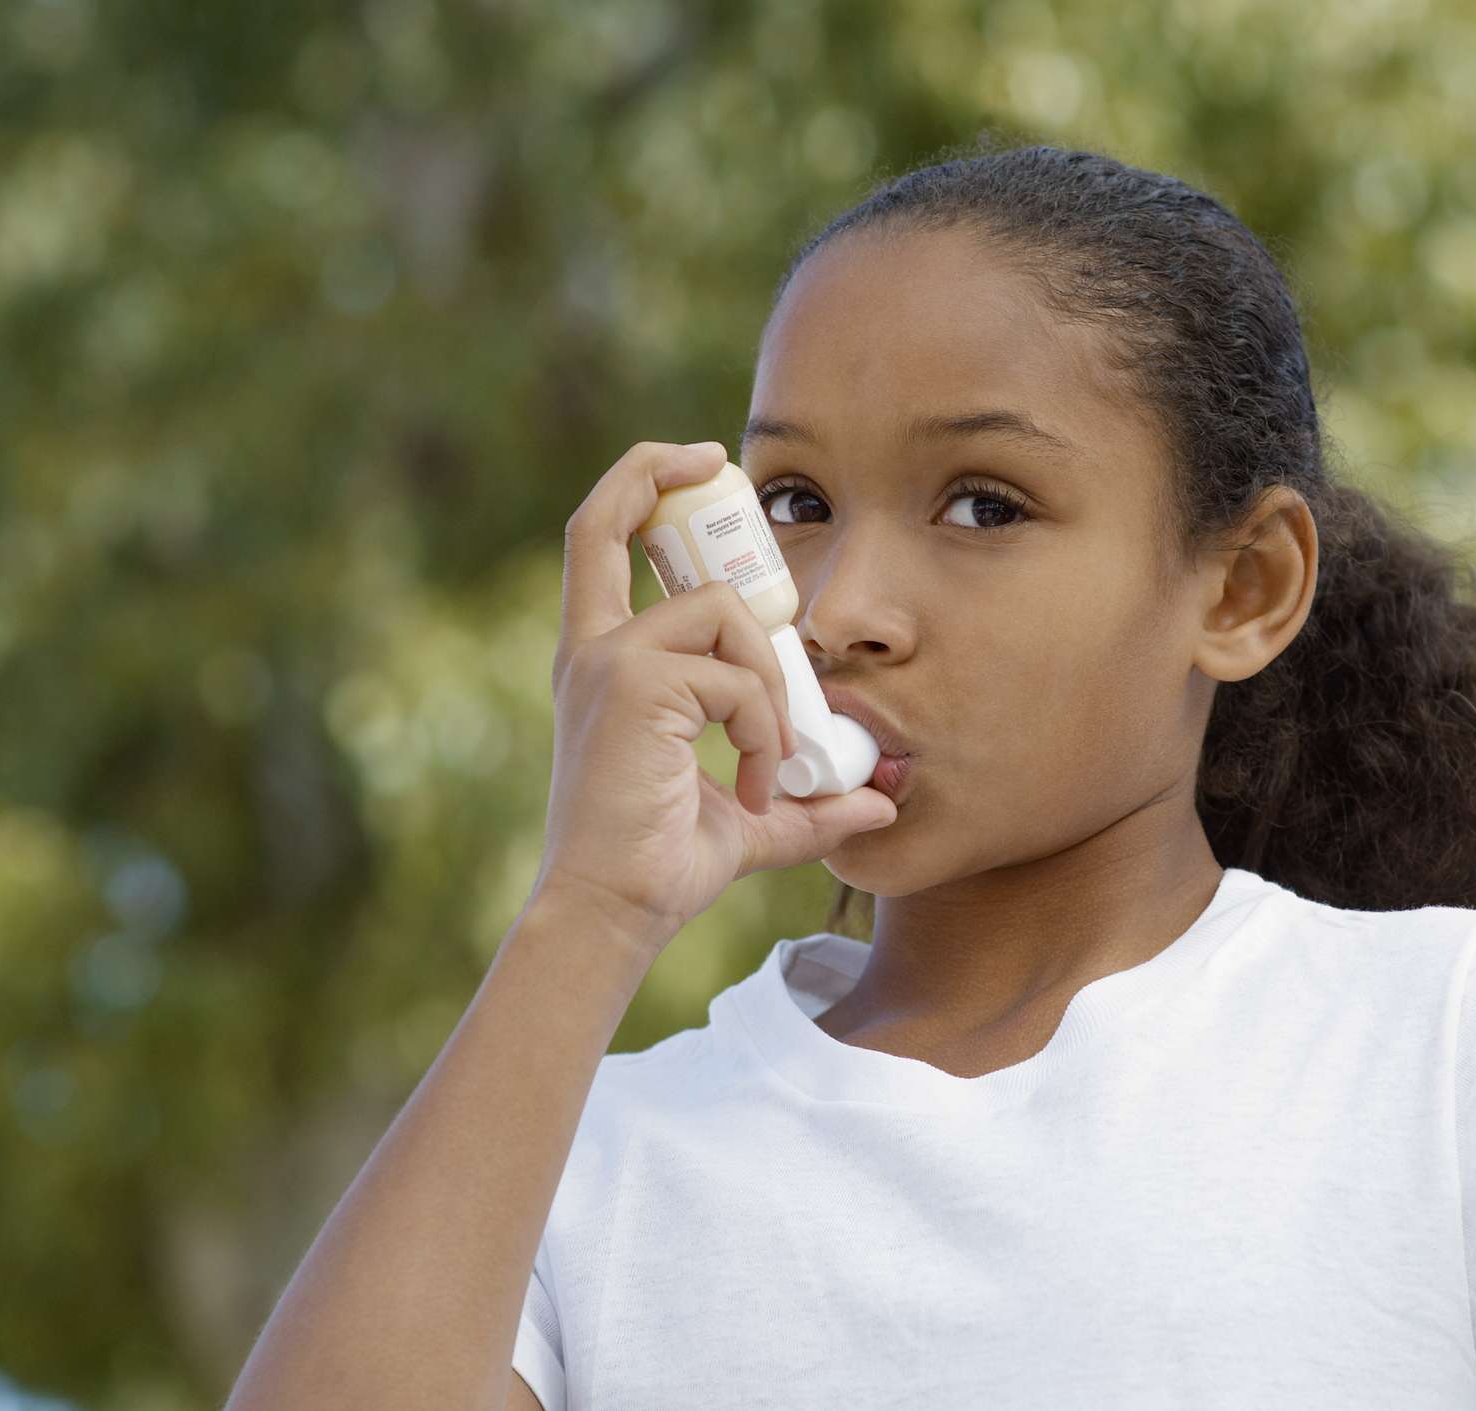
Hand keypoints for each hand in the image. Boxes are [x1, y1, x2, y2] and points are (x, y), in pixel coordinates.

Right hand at [528, 440, 897, 949]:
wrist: (614, 916)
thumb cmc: (661, 869)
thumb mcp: (750, 823)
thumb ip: (808, 802)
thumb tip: (882, 803)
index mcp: (604, 662)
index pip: (598, 538)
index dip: (643, 481)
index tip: (701, 464)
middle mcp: (594, 649)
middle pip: (615, 518)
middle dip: (671, 479)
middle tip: (741, 531)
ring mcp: (609, 663)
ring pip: (723, 615)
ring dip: (769, 687)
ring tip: (772, 761)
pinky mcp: (632, 685)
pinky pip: (738, 679)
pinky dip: (767, 731)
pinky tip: (758, 787)